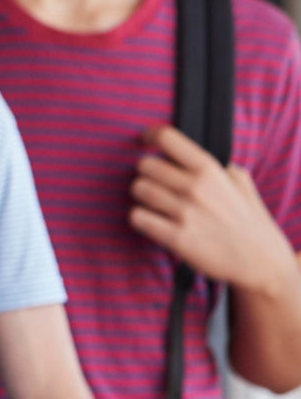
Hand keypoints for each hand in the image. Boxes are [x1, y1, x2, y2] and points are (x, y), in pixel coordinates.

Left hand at [129, 125, 295, 294]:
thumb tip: (193, 155)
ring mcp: (185, 212)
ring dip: (143, 196)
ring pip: (138, 189)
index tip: (143, 142)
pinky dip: (141, 218)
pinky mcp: (176, 237)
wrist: (261, 262)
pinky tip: (153, 221)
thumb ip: (217, 166)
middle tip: (157, 184)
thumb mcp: (241, 183)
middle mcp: (196, 187)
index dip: (149, 136)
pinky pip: (137, 217)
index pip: (167, 137)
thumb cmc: (249, 221)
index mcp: (210, 169)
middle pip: (145, 165)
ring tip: (157, 204)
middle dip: (147, 174)